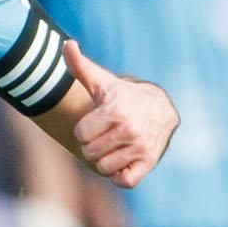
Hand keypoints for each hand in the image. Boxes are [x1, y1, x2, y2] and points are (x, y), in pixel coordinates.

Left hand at [66, 39, 176, 187]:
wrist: (160, 109)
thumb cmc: (122, 96)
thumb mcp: (102, 82)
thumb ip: (80, 66)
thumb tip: (67, 44)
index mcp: (116, 111)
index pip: (80, 135)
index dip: (84, 130)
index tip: (95, 122)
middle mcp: (131, 130)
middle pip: (89, 153)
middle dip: (92, 146)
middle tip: (105, 134)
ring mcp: (141, 148)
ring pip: (103, 168)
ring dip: (104, 159)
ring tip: (114, 144)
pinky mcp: (149, 163)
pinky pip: (123, 181)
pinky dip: (119, 175)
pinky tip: (123, 160)